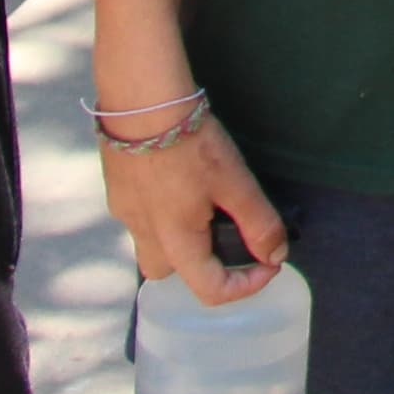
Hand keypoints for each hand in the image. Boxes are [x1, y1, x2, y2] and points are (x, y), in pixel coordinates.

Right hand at [99, 105, 286, 302]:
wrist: (142, 102)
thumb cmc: (190, 143)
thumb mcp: (234, 182)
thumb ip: (258, 222)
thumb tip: (276, 255)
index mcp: (175, 242)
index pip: (210, 291)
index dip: (247, 286)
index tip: (269, 261)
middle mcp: (143, 235)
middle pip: (170, 274)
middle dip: (199, 266)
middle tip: (225, 233)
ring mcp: (124, 212)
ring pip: (151, 244)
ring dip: (177, 238)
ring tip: (201, 203)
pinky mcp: (117, 188)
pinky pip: (140, 215)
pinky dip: (161, 211)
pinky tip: (176, 179)